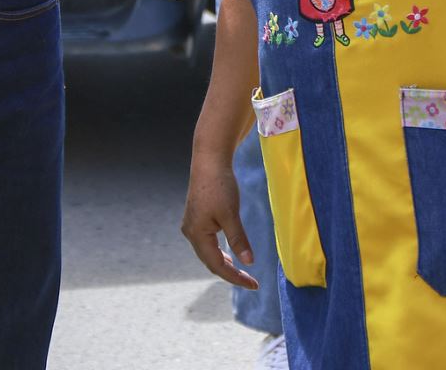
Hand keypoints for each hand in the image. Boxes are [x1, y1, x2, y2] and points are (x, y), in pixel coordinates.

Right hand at [181, 148, 258, 289]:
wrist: (209, 160)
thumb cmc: (219, 185)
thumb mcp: (231, 214)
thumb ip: (239, 240)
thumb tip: (249, 262)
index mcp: (197, 234)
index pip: (217, 265)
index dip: (236, 277)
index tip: (254, 285)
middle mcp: (190, 232)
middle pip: (210, 262)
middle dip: (231, 274)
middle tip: (251, 282)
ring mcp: (192, 225)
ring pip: (208, 253)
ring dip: (224, 264)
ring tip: (241, 273)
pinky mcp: (196, 218)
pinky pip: (207, 243)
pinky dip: (219, 252)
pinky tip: (229, 254)